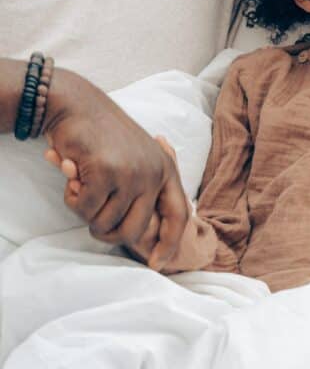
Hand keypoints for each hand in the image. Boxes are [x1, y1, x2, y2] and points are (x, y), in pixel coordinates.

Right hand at [40, 71, 189, 268]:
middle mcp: (155, 173)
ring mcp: (132, 173)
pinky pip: (84, 208)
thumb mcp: (136, 158)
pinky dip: (72, 198)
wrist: (78, 105)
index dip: (169, 243)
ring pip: (105, 223)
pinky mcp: (106, 172)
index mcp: (167, 169)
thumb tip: (144, 233)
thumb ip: (142, 188)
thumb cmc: (103, 136)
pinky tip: (73, 174)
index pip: (179, 215)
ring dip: (85, 211)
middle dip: (108, 233)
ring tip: (81, 184)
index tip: (156, 263)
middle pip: (136, 231)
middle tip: (91, 219)